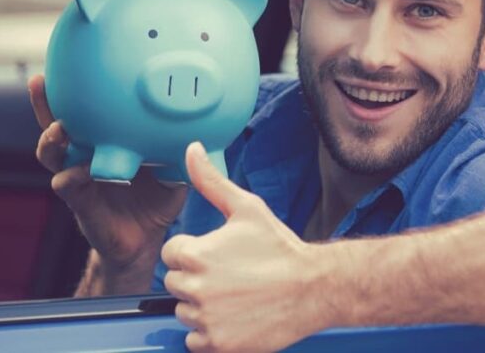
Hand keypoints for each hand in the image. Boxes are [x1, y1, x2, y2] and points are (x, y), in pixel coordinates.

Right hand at [29, 74, 186, 290]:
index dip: (70, 91)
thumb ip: (180, 150)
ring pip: (52, 155)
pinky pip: (67, 186)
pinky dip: (70, 177)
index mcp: (103, 144)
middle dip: (45, 104)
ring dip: (51, 140)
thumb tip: (203, 129)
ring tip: (58, 129)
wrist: (145, 242)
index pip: (82, 112)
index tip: (64, 65)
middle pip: (55, 125)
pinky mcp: (80, 204)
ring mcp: (79, 180)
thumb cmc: (157, 202)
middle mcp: (84, 158)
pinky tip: (76, 171)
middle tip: (41, 82)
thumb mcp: (172, 171)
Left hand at [161, 142, 331, 352]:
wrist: (314, 289)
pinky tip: (234, 317)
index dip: (192, 252)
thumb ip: (211, 181)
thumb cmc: (280, 248)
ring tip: (235, 296)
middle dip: (197, 279)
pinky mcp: (218, 344)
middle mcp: (196, 288)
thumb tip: (192, 150)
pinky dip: (210, 333)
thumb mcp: (247, 208)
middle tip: (230, 275)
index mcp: (196, 254)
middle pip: (176, 284)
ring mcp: (206, 319)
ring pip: (185, 312)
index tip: (217, 255)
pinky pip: (195, 341)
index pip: (170, 254)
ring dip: (203, 306)